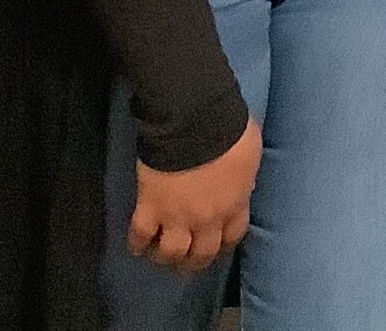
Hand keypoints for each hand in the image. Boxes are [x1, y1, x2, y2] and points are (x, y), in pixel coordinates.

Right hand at [129, 119, 260, 274]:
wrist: (193, 122)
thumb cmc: (227, 130)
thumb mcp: (249, 152)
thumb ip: (244, 173)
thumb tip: (241, 178)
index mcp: (234, 204)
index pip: (232, 236)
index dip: (223, 244)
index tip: (217, 245)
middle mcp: (207, 219)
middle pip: (201, 253)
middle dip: (194, 262)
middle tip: (186, 264)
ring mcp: (177, 216)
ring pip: (171, 252)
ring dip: (166, 257)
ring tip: (159, 256)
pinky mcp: (150, 207)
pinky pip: (141, 234)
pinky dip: (137, 243)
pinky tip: (135, 247)